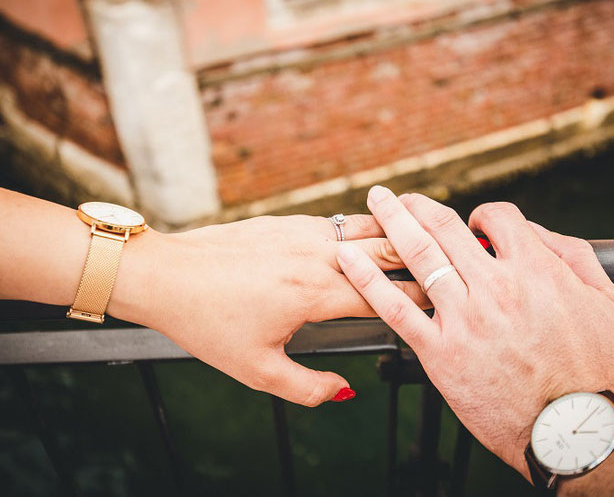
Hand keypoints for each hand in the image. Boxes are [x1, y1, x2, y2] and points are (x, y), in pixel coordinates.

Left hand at [109, 213, 426, 406]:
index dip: (419, 300)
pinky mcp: (284, 221)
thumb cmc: (205, 322)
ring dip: (395, 236)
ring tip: (422, 242)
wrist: (164, 274)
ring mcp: (300, 231)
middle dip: (421, 259)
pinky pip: (336, 223)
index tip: (444, 305)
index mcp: (315, 291)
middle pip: (386, 249)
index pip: (386, 294)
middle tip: (448, 268)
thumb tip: (344, 392)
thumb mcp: (257, 370)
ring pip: (365, 227)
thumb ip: (308, 387)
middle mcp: (315, 254)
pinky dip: (362, 229)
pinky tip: (369, 236)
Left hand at [336, 188, 613, 478]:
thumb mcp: (608, 302)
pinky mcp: (439, 354)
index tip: (476, 225)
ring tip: (375, 202)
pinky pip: (394, 310)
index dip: (484, 215)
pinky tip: (347, 258)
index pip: (497, 217)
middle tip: (398, 196)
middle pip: (444, 227)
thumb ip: (573, 257)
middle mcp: (494, 287)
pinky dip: (367, 279)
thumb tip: (537, 235)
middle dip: (417, 205)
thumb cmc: (603, 373)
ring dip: (390, 222)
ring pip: (416, 256)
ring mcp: (463, 320)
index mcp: (535, 270)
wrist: (578, 433)